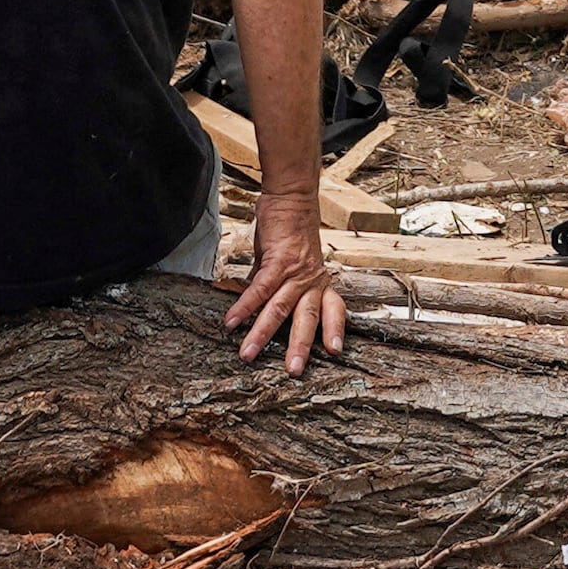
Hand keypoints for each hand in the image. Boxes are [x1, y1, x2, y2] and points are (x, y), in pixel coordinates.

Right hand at [228, 204, 348, 372]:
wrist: (292, 197)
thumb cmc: (290, 230)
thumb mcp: (288, 262)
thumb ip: (277, 283)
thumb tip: (258, 302)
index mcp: (319, 281)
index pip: (334, 309)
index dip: (335, 330)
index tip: (335, 351)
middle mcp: (312, 280)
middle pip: (308, 318)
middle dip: (300, 346)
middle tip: (293, 371)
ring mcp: (296, 271)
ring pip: (279, 309)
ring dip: (262, 334)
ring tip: (248, 355)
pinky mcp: (277, 261)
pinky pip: (260, 289)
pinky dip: (245, 306)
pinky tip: (232, 322)